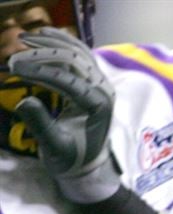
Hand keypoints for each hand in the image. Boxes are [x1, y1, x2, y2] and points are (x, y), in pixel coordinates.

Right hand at [8, 27, 120, 203]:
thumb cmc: (72, 159)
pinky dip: (63, 44)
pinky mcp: (94, 82)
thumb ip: (41, 124)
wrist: (87, 165)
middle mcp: (104, 91)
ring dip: (52, 43)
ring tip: (25, 38)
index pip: (68, 80)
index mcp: (99, 106)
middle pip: (75, 61)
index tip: (14, 67)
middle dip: (44, 53)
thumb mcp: (54, 147)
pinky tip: (45, 35)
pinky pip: (80, 56)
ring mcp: (101, 85)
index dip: (40, 71)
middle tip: (15, 55)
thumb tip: (24, 102)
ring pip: (78, 54)